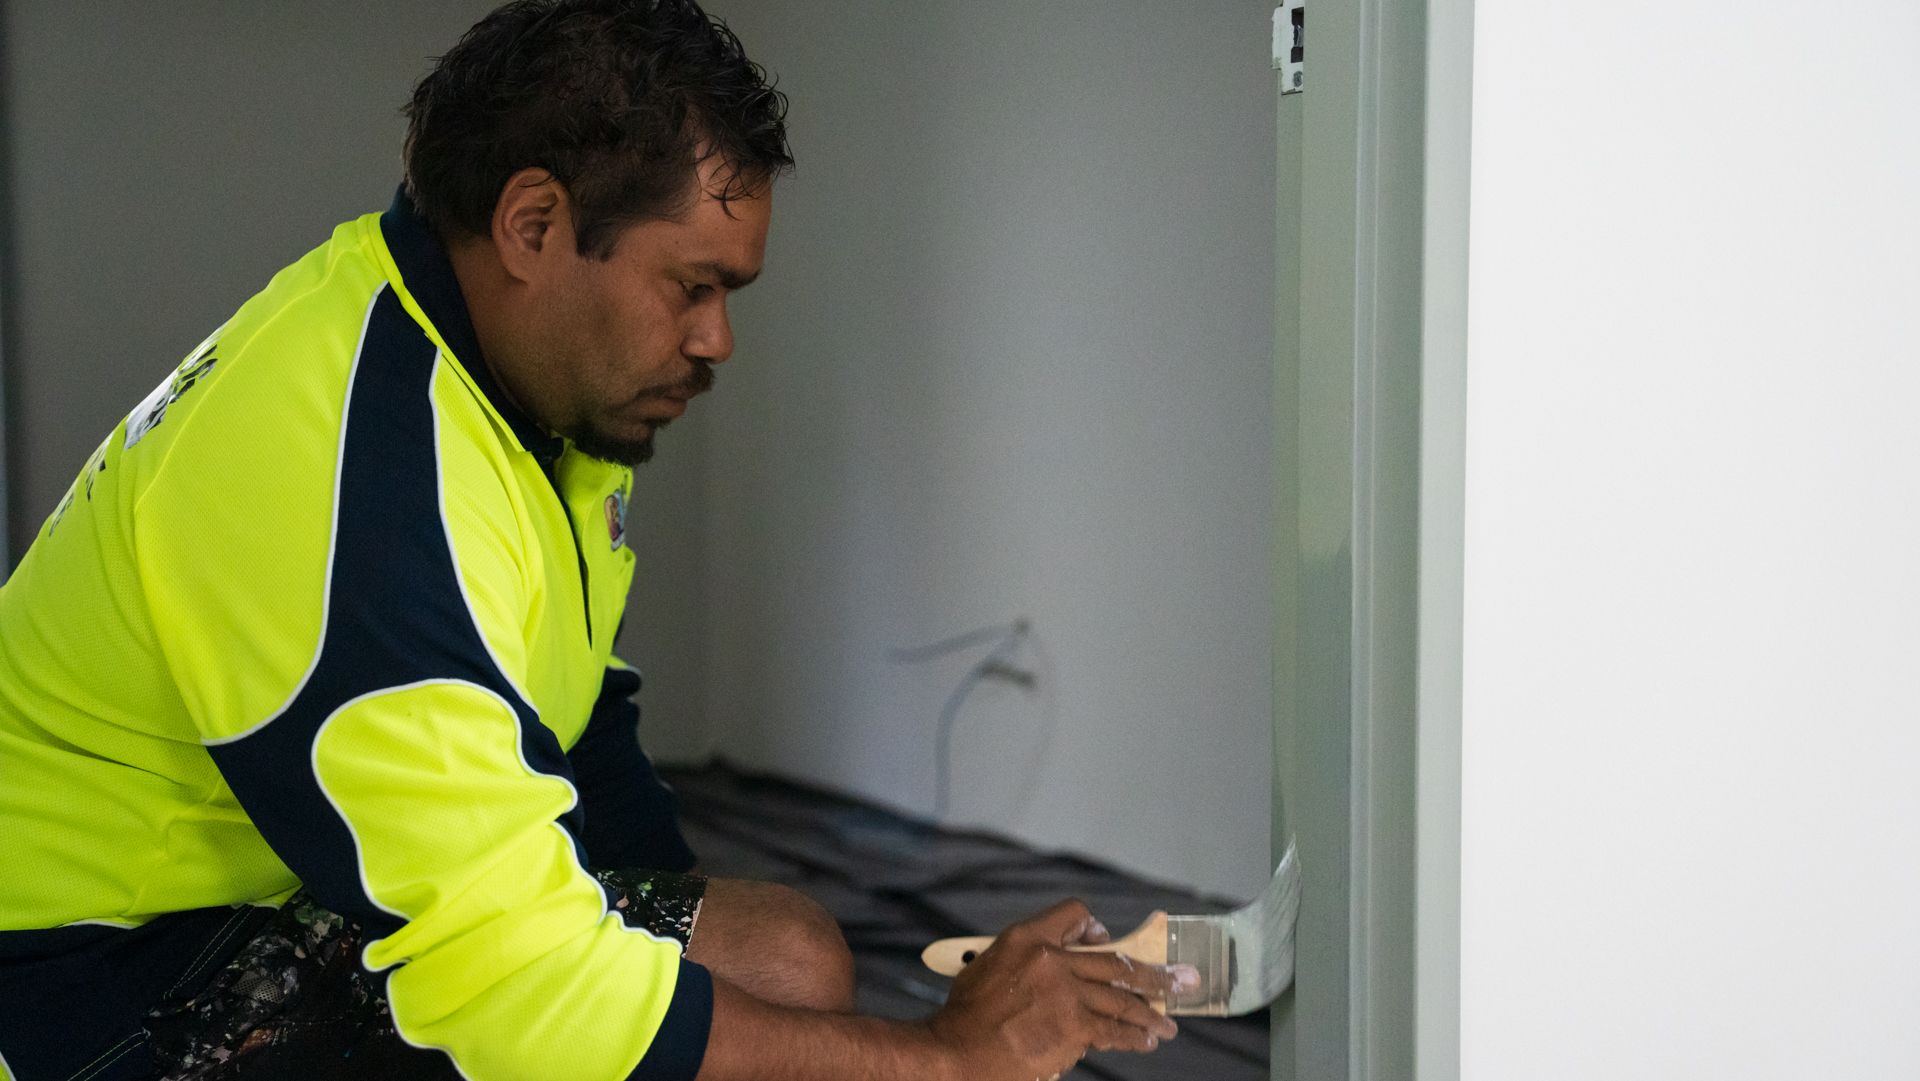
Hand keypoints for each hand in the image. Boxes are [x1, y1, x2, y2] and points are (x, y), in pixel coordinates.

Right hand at [927, 899, 1191, 1080]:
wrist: (957, 1052)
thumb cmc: (968, 1015)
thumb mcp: (988, 963)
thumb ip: (1027, 955)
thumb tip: (1063, 963)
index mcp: (1026, 937)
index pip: (1074, 914)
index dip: (1094, 929)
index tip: (1108, 942)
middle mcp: (1050, 959)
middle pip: (1115, 959)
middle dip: (1156, 973)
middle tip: (1184, 979)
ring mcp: (1065, 993)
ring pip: (1122, 998)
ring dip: (1151, 1012)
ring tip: (1167, 1024)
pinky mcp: (1073, 1027)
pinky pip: (1113, 1030)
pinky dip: (1133, 1036)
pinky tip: (1145, 1041)